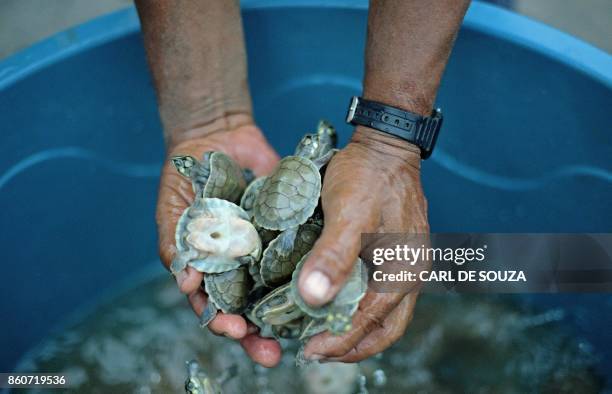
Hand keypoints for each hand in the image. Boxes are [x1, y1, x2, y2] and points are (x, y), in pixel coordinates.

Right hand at [156, 119, 281, 366]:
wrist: (217, 136)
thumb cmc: (186, 177)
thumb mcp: (174, 210)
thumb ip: (176, 245)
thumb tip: (185, 285)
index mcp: (210, 269)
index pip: (214, 307)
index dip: (222, 323)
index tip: (235, 330)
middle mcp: (239, 265)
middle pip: (248, 310)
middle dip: (256, 335)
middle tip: (270, 352)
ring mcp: (265, 249)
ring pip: (276, 290)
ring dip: (284, 314)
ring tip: (297, 331)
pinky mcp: (287, 230)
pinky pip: (298, 252)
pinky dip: (305, 268)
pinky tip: (317, 282)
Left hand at [297, 126, 428, 361]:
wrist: (386, 143)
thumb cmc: (367, 175)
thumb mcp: (347, 213)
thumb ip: (333, 256)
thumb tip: (314, 299)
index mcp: (404, 270)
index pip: (372, 323)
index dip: (340, 342)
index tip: (308, 352)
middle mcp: (411, 273)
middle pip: (386, 328)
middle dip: (352, 346)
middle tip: (316, 352)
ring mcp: (407, 263)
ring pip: (385, 314)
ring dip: (356, 329)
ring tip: (324, 334)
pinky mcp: (397, 252)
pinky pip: (381, 293)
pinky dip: (360, 308)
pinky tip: (338, 303)